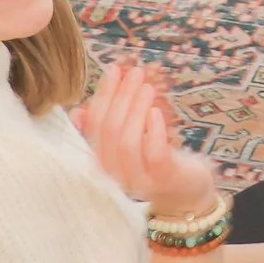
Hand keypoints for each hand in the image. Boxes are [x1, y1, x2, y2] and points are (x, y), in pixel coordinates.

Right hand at [72, 61, 219, 215]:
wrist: (185, 192)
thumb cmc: (154, 160)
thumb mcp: (129, 143)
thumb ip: (106, 129)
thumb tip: (78, 112)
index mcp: (102, 162)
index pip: (94, 126)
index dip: (102, 95)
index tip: (113, 69)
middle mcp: (114, 174)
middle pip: (109, 131)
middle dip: (120, 97)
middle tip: (134, 72)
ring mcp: (138, 180)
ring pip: (127, 142)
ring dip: (135, 109)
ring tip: (147, 87)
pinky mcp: (162, 179)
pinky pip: (153, 154)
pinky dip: (153, 130)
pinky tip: (156, 111)